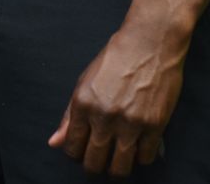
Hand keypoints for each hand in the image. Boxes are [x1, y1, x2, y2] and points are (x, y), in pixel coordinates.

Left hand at [47, 21, 185, 178]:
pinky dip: (140, 158)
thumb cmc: (116, 58)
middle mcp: (104, 116)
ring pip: (119, 168)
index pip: (72, 148)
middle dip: (94, 166)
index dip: (76, 154)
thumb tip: (54, 143)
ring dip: (117, 168)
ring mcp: (130, 122)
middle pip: (93, 163)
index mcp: (83, 104)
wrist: (150, 41)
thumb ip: (69, 115)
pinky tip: (138, 147)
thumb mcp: (85, 81)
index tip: (83, 151)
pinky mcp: (154, 124)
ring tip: (118, 159)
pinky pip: (145, 158)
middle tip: (100, 160)